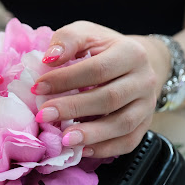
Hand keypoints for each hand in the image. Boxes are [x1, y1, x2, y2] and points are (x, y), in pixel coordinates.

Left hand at [33, 21, 169, 157]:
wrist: (134, 63)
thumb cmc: (103, 49)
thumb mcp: (86, 34)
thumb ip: (67, 40)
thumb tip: (49, 58)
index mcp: (131, 53)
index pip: (97, 69)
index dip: (66, 80)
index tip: (37, 88)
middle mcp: (144, 80)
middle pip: (109, 98)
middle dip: (73, 108)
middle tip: (43, 115)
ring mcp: (147, 105)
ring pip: (122, 125)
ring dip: (91, 135)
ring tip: (64, 139)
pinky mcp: (144, 124)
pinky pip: (128, 142)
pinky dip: (105, 149)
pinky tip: (82, 150)